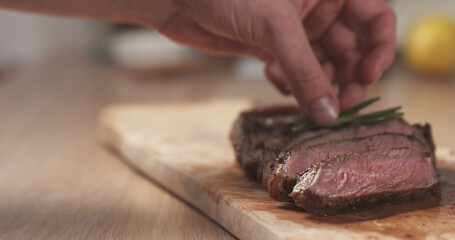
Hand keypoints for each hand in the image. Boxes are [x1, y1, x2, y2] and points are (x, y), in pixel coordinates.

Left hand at [135, 0, 395, 124]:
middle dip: (346, 77)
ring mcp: (292, 28)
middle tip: (340, 107)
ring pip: (320, 63)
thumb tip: (330, 113)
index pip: (375, 18)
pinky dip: (291, 82)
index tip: (365, 78)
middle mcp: (316, 7)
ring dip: (317, 85)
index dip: (379, 49)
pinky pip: (294, 71)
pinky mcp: (269, 45)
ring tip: (306, 100)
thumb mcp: (276, 27)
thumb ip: (306, 72)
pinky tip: (277, 81)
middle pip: (349, 48)